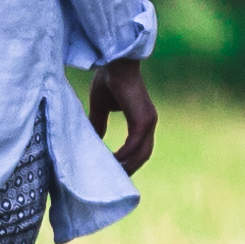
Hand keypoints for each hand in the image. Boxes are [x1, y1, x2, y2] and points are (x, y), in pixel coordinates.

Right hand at [84, 55, 155, 174]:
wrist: (114, 63)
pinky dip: (124, 155)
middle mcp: (149, 122)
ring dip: (128, 165)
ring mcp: (148, 121)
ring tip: (112, 175)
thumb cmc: (108, 79)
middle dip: (130, 168)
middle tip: (114, 180)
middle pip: (144, 154)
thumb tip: (95, 139)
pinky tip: (112, 161)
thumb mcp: (100, 107)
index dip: (130, 159)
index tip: (115, 170)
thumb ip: (99, 123)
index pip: (140, 146)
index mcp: (142, 118)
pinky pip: (134, 144)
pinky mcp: (142, 119)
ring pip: (141, 152)